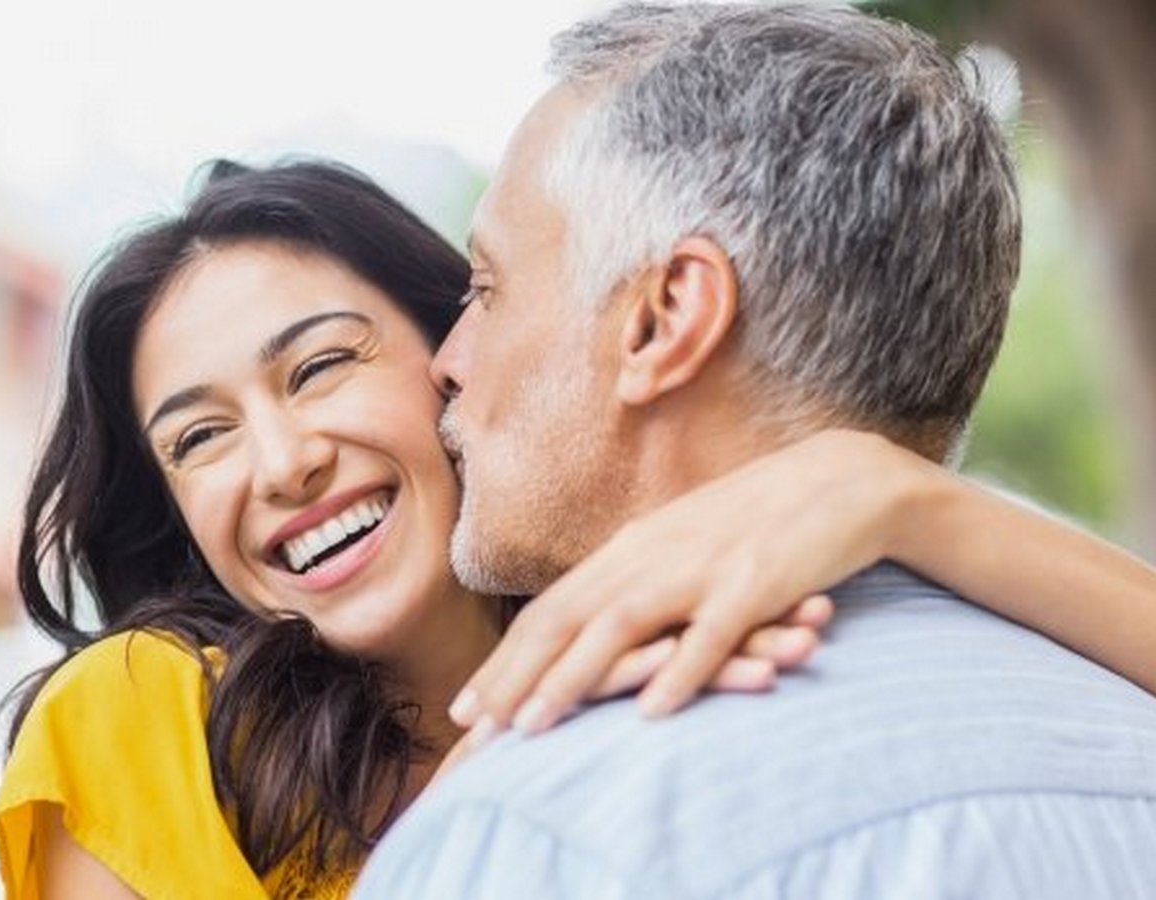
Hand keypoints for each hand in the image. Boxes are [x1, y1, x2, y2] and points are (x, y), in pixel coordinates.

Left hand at [449, 429, 934, 735]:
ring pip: (621, 625)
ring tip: (533, 727)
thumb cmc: (755, 521)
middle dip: (515, 676)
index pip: (552, 609)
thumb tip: (591, 625)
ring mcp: (701, 567)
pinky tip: (652, 713)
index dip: (506, 660)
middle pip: (567, 617)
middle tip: (474, 729)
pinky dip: (680, 672)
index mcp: (632, 548)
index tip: (470, 709)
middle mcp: (652, 554)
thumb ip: (639, 581)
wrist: (838, 481)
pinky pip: (711, 633)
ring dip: (573, 678)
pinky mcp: (755, 581)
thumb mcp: (682, 546)